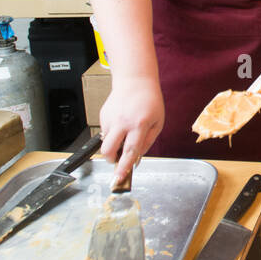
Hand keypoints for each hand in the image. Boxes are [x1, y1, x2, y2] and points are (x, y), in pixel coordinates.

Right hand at [98, 74, 164, 188]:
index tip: (119, 178)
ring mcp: (110, 118)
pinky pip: (105, 132)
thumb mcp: (157, 123)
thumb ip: (148, 142)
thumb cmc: (150, 101)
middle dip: (111, 160)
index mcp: (139, 124)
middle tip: (118, 159)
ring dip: (112, 146)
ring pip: (105, 142)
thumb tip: (136, 159)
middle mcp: (123, 122)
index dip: (124, 167)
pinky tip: (121, 124)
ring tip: (124, 136)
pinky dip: (112, 134)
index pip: (130, 151)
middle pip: (108, 150)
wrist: (135, 81)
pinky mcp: (103, 115)